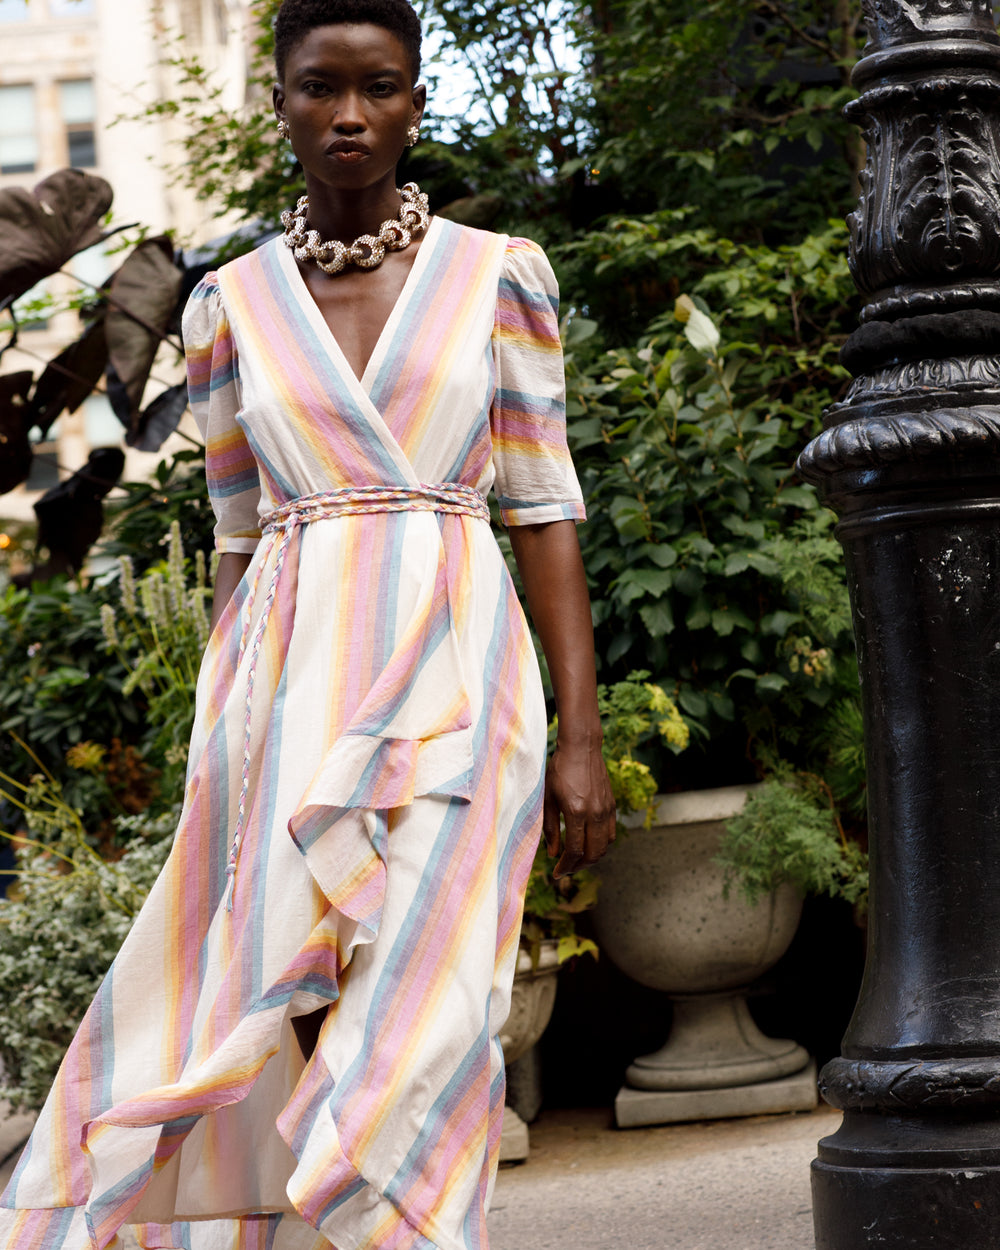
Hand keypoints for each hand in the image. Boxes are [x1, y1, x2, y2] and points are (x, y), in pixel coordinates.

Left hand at [543, 739, 615, 877]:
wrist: (581, 747)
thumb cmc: (559, 770)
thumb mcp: (548, 798)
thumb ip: (550, 828)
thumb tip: (552, 853)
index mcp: (576, 812)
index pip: (574, 851)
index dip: (565, 866)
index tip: (556, 873)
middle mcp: (595, 814)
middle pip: (593, 853)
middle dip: (578, 867)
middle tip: (566, 870)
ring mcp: (606, 810)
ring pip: (604, 846)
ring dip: (591, 858)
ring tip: (576, 860)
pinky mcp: (612, 805)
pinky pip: (610, 833)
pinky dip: (601, 844)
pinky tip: (588, 843)